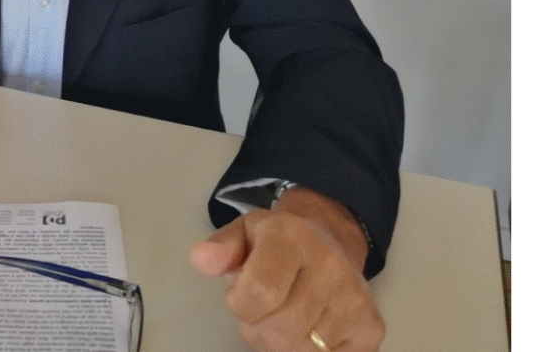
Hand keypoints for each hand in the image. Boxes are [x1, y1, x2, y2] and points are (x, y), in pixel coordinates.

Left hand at [189, 187, 383, 351]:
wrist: (330, 240)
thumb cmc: (277, 242)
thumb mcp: (243, 233)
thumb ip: (220, 248)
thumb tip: (201, 260)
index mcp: (293, 238)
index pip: (260, 293)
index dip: (241, 305)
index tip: (241, 294)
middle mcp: (330, 267)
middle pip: (280, 331)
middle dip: (259, 328)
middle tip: (263, 309)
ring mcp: (355, 300)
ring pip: (302, 351)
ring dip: (282, 343)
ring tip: (284, 316)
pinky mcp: (371, 327)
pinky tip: (309, 327)